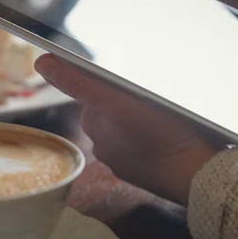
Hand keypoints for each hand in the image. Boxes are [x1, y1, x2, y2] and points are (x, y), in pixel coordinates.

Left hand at [34, 0, 218, 205]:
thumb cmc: (160, 135)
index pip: (94, 91)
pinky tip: (166, 137)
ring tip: (162, 117)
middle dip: (125, 100)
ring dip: (138, 119)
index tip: (135, 84)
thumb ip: (79, 82)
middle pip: (110, 109)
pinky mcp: (143, 171)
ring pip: (126, 128)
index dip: (113, 84)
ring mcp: (123, 160)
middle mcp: (103, 145)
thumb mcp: (117, 101)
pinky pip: (141, 146)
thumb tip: (41, 64)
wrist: (196, 174)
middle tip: (151, 97)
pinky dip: (149, 139)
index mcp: (94, 123)